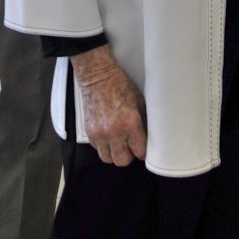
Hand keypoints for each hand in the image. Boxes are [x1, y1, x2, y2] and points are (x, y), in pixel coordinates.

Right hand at [71, 45, 146, 165]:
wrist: (98, 77)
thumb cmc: (120, 86)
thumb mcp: (139, 101)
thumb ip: (143, 122)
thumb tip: (148, 136)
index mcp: (130, 123)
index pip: (139, 151)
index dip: (143, 151)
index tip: (143, 148)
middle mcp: (114, 132)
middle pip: (122, 161)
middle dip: (128, 155)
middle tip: (131, 147)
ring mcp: (99, 133)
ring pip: (108, 158)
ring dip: (114, 153)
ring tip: (119, 143)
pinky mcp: (89, 132)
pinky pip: (97, 149)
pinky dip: (104, 146)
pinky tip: (109, 136)